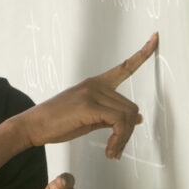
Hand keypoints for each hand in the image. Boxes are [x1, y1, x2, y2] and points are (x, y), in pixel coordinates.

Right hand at [15, 33, 157, 158]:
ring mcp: (92, 93)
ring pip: (127, 116)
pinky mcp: (89, 105)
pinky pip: (118, 122)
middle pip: (131, 107)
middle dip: (128, 131)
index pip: (124, 67)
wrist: (32, 125)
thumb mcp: (88, 118)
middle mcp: (95, 85)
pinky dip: (119, 138)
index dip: (143, 53)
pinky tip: (110, 150)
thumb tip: (138, 119)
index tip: (156, 37)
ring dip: (123, 137)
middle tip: (116, 149)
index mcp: (95, 84)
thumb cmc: (56, 123)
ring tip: (112, 151)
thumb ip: (111, 116)